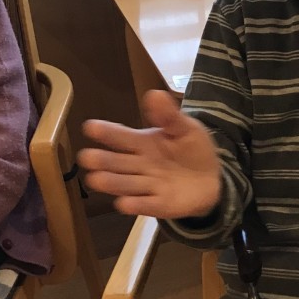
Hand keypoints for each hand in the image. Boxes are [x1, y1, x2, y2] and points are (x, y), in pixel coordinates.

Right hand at [78, 90, 221, 218]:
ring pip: (127, 184)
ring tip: (96, 179)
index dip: (107, 132)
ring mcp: (149, 186)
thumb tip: (154, 94)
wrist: (212, 177)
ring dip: (112, 182)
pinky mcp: (160, 204)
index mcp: (143, 143)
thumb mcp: (185, 128)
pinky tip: (124, 203)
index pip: (122, 136)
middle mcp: (140, 165)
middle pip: (117, 163)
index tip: (90, 126)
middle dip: (102, 160)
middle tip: (86, 157)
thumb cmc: (192, 149)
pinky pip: (147, 205)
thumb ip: (169, 116)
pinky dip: (136, 204)